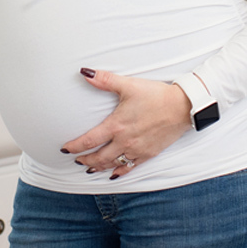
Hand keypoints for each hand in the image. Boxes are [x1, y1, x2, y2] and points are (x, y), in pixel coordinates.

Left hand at [61, 68, 191, 178]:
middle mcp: (124, 141)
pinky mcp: (148, 154)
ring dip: (98, 167)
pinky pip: (129, 168)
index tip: (64, 149)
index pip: (89, 140)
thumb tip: (85, 72)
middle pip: (98, 157)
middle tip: (76, 160)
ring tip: (89, 168)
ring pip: (112, 164)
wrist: (182, 107)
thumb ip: (105, 80)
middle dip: (85, 160)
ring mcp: (136, 150)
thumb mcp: (128, 85)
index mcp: (116, 125)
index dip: (74, 146)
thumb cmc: (156, 95)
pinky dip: (118, 172)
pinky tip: (113, 174)